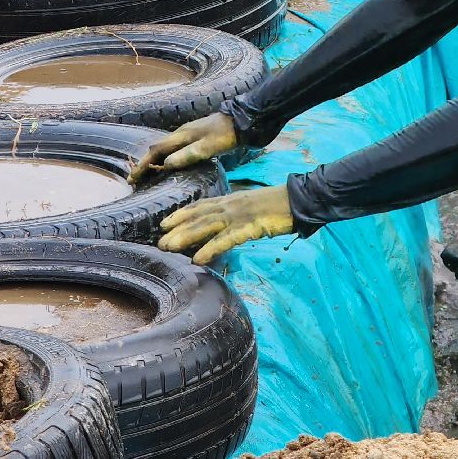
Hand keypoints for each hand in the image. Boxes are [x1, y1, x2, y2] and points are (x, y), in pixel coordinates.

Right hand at [127, 113, 237, 183]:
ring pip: (165, 149)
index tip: (132, 179)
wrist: (242, 122)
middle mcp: (180, 133)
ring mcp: (188, 135)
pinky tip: (169, 166)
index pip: (156, 151)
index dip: (143, 165)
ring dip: (154, 162)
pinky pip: (174, 149)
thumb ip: (186, 155)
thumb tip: (165, 165)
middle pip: (157, 149)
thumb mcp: (206, 147)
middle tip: (136, 180)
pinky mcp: (196, 138)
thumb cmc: (224, 135)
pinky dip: (166, 158)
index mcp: (180, 135)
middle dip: (145, 164)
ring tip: (147, 176)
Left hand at [156, 186, 295, 264]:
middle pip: (198, 216)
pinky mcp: (249, 227)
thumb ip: (237, 214)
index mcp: (231, 199)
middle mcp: (230, 205)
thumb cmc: (279, 205)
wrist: (299, 200)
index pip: (201, 205)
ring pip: (206, 226)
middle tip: (158, 240)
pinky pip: (226, 239)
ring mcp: (239, 216)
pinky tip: (198, 258)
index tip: (164, 222)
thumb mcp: (252, 206)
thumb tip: (225, 225)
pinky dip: (210, 248)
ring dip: (185, 236)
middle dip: (177, 228)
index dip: (181, 214)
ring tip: (167, 246)